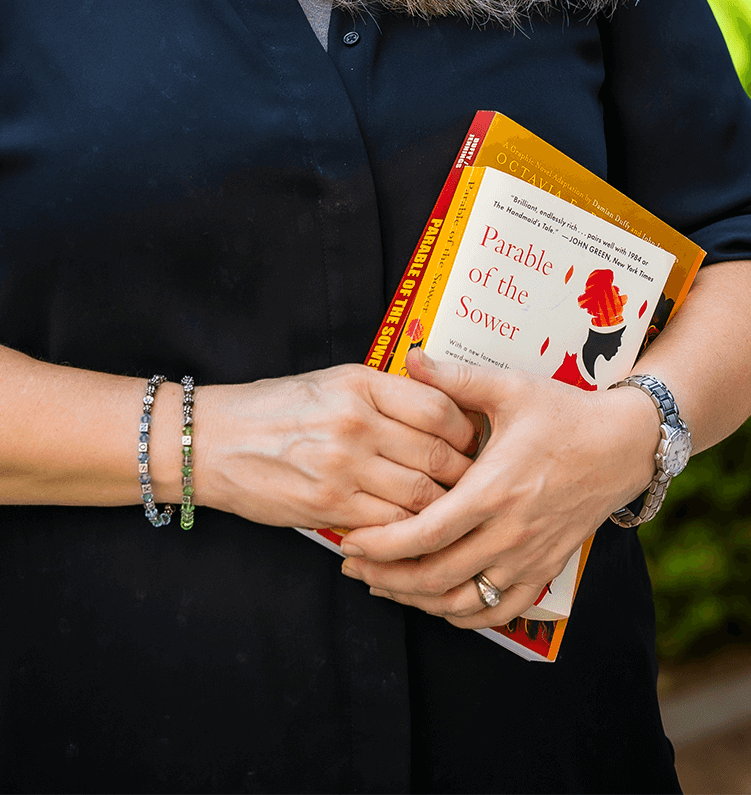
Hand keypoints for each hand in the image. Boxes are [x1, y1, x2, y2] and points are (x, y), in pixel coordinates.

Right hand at [193, 363, 477, 530]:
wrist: (215, 440)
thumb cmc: (275, 409)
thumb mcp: (332, 382)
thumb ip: (384, 395)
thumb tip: (442, 412)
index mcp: (361, 384)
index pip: (440, 408)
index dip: (466, 431)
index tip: (471, 443)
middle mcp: (356, 421)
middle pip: (439, 455)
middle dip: (465, 477)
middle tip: (475, 485)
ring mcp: (344, 466)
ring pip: (422, 496)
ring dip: (443, 510)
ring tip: (451, 513)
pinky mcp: (330, 505)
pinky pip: (390, 525)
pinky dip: (409, 532)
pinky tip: (413, 531)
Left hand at [339, 350, 659, 626]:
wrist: (622, 444)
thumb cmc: (562, 412)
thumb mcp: (508, 388)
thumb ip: (455, 378)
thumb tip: (410, 356)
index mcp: (494, 489)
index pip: (426, 533)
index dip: (382, 545)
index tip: (349, 542)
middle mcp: (510, 532)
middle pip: (436, 576)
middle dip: (387, 578)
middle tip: (352, 568)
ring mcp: (529, 556)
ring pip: (464, 602)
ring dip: (419, 601)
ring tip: (384, 586)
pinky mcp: (545, 569)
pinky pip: (500, 611)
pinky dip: (464, 615)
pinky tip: (437, 603)